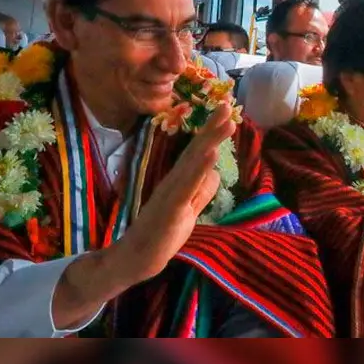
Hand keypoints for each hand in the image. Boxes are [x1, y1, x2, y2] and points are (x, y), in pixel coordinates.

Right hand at [113, 101, 236, 282]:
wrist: (134, 260)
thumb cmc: (160, 235)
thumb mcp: (188, 210)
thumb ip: (200, 191)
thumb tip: (216, 171)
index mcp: (179, 182)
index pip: (198, 153)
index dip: (212, 132)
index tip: (227, 111)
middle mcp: (174, 182)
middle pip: (196, 151)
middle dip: (213, 128)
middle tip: (228, 104)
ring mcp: (170, 194)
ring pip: (193, 163)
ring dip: (209, 141)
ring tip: (225, 122)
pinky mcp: (170, 210)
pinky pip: (186, 187)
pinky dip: (199, 169)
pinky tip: (211, 154)